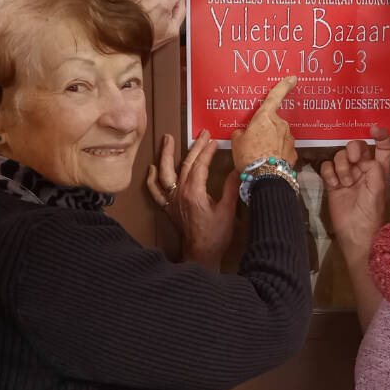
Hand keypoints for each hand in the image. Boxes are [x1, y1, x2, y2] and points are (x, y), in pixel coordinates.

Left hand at [147, 130, 236, 266]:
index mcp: (194, 193)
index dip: (207, 151)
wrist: (201, 255)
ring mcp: (172, 201)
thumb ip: (231, 188)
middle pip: (185, 165)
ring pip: (165, 173)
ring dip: (165, 155)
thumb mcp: (228, 211)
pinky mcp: (169, 208)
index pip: (200, 165)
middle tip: (202, 134)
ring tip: (167, 139)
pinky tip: (152, 168)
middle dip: (194, 147)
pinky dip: (152, 179)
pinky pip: (155, 191)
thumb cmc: (216, 236)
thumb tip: (237, 169)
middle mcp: (179, 194)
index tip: (214, 140)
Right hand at [231, 76, 296, 169]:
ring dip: (271, 143)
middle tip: (254, 143)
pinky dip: (277, 154)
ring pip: (279, 137)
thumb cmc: (249, 157)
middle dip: (265, 131)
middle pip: (273, 123)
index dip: (284, 86)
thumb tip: (243, 134)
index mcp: (265, 117)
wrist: (265, 178)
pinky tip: (269, 162)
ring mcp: (289, 139)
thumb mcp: (236, 142)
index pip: (275, 96)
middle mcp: (280, 125)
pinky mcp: (293, 153)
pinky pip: (283, 150)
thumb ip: (241, 133)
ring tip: (259, 156)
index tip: (292, 78)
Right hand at [320, 126, 389, 252]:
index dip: (381, 135)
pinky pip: (327, 167)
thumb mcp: (378, 190)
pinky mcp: (332, 183)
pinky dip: (329, 173)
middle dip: (353, 149)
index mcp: (379, 170)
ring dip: (341, 166)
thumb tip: (365, 158)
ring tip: (345, 183)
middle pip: (357, 147)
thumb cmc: (371, 213)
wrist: (354, 234)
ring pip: (340, 156)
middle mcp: (363, 169)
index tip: (373, 128)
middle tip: (352, 160)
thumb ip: (374, 169)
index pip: (383, 147)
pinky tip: (333, 184)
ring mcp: (347, 175)